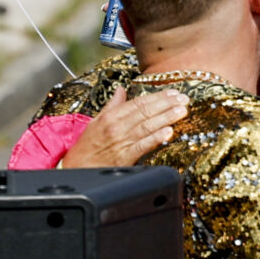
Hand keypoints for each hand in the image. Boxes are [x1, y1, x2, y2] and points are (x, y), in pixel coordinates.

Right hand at [60, 87, 188, 166]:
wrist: (75, 169)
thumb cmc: (86, 147)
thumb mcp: (95, 122)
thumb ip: (112, 105)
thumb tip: (121, 89)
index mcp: (110, 116)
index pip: (138, 103)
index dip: (158, 96)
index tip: (174, 92)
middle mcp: (116, 127)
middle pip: (145, 112)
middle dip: (167, 104)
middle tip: (184, 99)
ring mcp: (121, 142)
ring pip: (147, 126)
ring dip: (166, 118)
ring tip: (181, 111)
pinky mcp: (124, 158)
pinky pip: (142, 146)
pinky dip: (155, 138)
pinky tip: (168, 132)